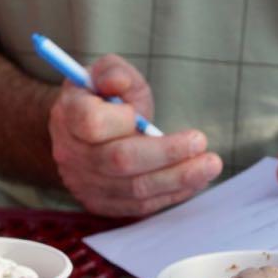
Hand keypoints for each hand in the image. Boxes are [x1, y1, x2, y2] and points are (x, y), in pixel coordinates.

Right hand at [48, 54, 222, 216]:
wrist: (82, 134)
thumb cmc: (101, 99)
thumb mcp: (105, 73)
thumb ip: (113, 71)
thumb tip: (119, 83)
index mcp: (68, 116)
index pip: (92, 123)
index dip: (122, 120)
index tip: (142, 114)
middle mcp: (72, 154)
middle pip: (121, 160)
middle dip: (167, 153)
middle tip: (201, 144)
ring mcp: (85, 184)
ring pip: (135, 188)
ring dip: (177, 179)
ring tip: (209, 166)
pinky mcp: (102, 204)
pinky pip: (140, 206)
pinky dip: (171, 194)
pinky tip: (195, 181)